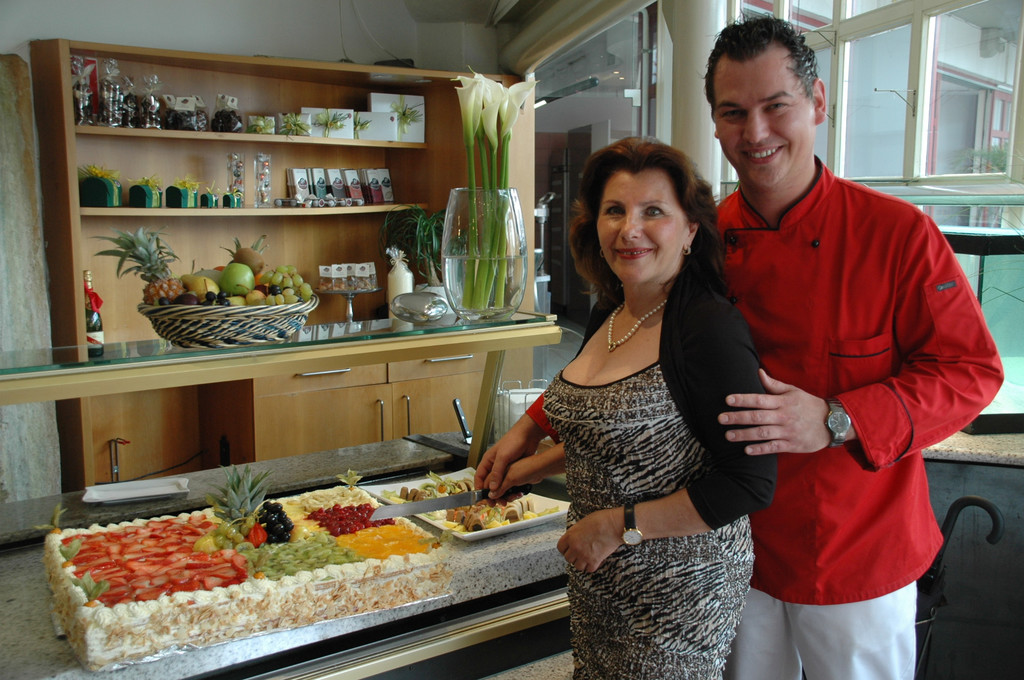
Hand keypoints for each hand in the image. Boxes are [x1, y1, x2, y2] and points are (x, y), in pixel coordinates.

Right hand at [475, 414, 545, 497]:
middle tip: (496, 503)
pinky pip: (510, 483)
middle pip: (489, 484)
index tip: (483, 499)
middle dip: (492, 494)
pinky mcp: (514, 471)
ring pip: (500, 485)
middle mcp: (495, 466)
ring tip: (507, 501)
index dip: (479, 488)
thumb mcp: (503, 457)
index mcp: (488, 461)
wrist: (529, 435)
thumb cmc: (513, 442)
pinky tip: (514, 494)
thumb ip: (497, 473)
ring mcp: (505, 469)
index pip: (479, 477)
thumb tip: (492, 488)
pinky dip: (511, 490)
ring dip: (502, 494)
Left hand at [557, 507, 621, 572]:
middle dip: (573, 556)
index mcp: (571, 536)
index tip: (568, 549)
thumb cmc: (602, 520)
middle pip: (568, 558)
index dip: (565, 548)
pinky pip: (588, 569)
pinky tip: (593, 560)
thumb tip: (574, 537)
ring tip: (585, 557)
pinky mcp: (595, 561)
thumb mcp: (583, 522)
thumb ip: (576, 532)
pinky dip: (590, 566)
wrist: (615, 525)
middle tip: (578, 552)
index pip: (560, 548)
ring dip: (581, 562)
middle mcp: (575, 547)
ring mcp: (584, 555)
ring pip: (577, 566)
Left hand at [717, 369, 831, 454]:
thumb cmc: (809, 405)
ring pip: (762, 433)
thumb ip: (774, 385)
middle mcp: (784, 416)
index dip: (743, 399)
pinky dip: (760, 449)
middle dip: (737, 418)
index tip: (727, 400)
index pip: (759, 399)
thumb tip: (758, 372)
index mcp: (783, 402)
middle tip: (721, 419)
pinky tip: (746, 450)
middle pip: (757, 417)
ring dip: (744, 435)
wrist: (832, 423)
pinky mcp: (792, 445)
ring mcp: (788, 431)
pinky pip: (773, 447)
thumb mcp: (793, 391)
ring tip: (728, 436)